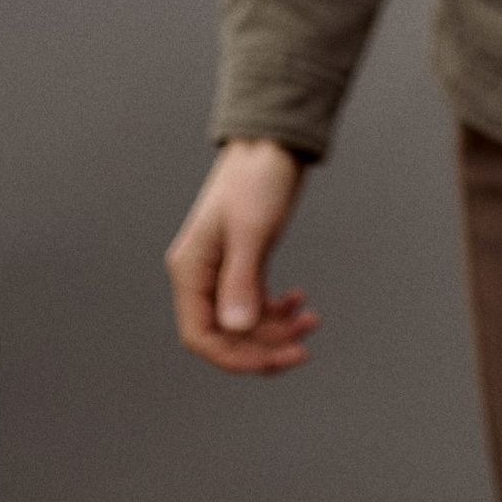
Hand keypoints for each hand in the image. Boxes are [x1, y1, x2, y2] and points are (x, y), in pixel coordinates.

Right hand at [165, 140, 317, 372]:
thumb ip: (241, 280)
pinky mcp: (244, 262)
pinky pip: (255, 303)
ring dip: (277, 328)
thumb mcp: (251, 230)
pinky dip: (278, 309)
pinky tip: (300, 301)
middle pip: (225, 334)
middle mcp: (201, 275)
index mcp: (190, 270)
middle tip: (303, 348)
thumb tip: (237, 329)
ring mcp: (222, 270)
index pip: (200, 335)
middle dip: (263, 346)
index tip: (275, 360)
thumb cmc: (257, 177)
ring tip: (311, 320)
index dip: (235, 357)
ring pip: (244, 322)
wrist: (273, 142)